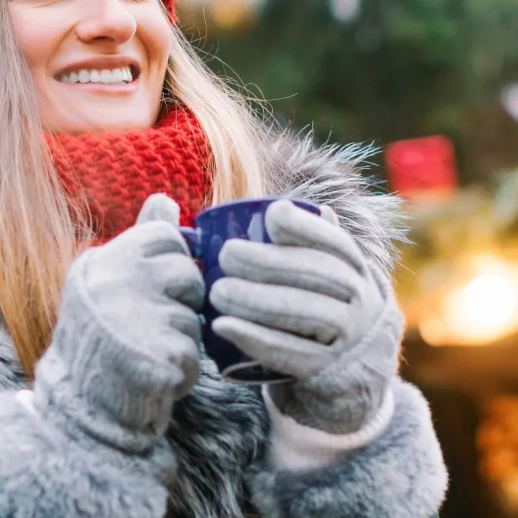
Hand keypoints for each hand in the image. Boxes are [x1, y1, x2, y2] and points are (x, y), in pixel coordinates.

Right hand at [33, 194, 204, 452]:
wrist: (78, 402)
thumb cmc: (100, 333)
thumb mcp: (110, 277)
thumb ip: (141, 238)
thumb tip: (165, 198)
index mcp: (107, 259)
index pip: (167, 236)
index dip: (170, 263)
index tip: (152, 286)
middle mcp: (119, 281)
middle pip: (188, 274)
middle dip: (181, 301)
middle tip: (149, 322)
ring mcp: (138, 318)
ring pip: (193, 316)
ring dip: (180, 337)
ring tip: (147, 349)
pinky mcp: (160, 356)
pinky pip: (194, 353)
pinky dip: (181, 369)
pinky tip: (153, 373)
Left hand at [209, 199, 403, 433]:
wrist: (354, 370)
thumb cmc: (325, 305)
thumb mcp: (328, 273)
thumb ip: (309, 243)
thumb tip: (278, 207)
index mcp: (354, 267)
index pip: (334, 241)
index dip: (305, 226)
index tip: (271, 217)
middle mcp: (359, 298)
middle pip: (316, 274)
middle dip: (267, 261)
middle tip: (226, 254)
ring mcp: (348, 336)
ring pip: (303, 313)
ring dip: (256, 300)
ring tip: (218, 291)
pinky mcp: (327, 369)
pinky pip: (291, 353)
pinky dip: (254, 339)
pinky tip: (223, 325)